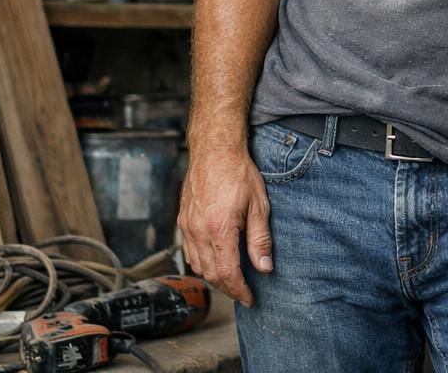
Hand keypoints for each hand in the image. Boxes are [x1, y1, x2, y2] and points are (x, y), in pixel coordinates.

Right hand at [178, 141, 272, 305]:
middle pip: (210, 274)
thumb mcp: (258, 206)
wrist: (214, 150)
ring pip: (197, 265)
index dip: (239, 291)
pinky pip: (189, 251)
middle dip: (228, 288)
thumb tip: (264, 267)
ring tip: (231, 280)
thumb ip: (260, 240)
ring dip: (214, 277)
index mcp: (219, 229)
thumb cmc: (238, 173)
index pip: (228, 273)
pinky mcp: (183, 220)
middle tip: (243, 293)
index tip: (249, 299)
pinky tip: (215, 260)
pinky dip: (201, 262)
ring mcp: (187, 226)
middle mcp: (199, 231)